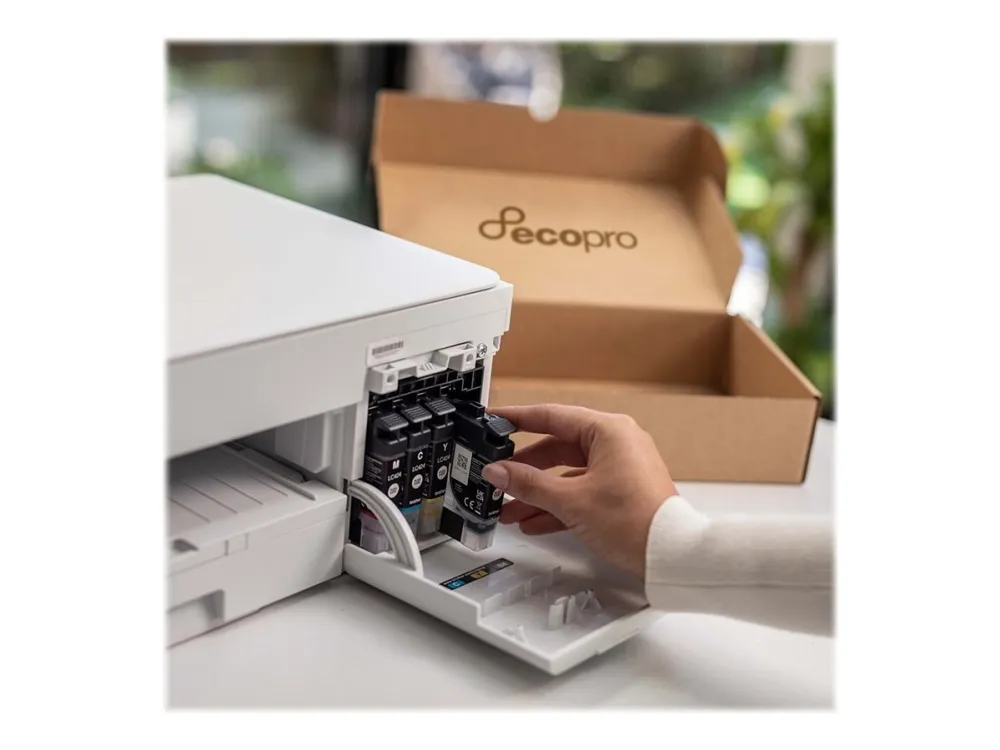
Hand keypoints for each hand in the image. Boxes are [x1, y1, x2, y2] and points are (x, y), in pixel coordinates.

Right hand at [482, 404, 676, 578]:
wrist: (671, 556)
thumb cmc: (638, 522)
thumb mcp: (571, 501)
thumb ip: (528, 484)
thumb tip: (499, 472)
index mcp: (608, 431)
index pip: (551, 416)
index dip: (517, 419)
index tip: (494, 420)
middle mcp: (617, 443)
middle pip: (557, 448)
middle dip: (525, 469)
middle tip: (497, 476)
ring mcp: (621, 467)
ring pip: (567, 473)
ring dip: (538, 492)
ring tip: (510, 508)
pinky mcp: (622, 490)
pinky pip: (581, 490)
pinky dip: (559, 503)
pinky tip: (535, 520)